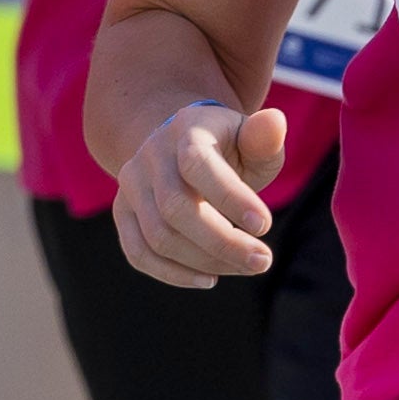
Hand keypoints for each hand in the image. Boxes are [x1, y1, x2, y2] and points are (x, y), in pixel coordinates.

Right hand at [113, 94, 284, 287]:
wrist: (182, 145)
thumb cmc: (229, 146)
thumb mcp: (251, 138)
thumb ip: (263, 138)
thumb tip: (276, 121)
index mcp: (185, 129)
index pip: (197, 164)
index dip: (229, 197)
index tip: (265, 226)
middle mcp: (150, 154)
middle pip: (175, 208)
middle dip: (223, 242)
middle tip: (262, 261)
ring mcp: (131, 184)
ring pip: (158, 236)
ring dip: (205, 261)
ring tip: (245, 267)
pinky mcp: (123, 212)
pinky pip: (139, 253)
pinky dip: (173, 273)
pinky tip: (209, 278)